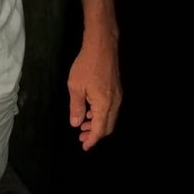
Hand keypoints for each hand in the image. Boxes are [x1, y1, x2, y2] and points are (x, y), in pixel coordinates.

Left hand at [67, 30, 121, 150]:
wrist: (102, 46)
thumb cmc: (86, 65)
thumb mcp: (75, 87)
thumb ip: (76, 107)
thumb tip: (76, 124)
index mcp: (104, 104)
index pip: (100, 129)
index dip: (92, 140)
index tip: (84, 146)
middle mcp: (114, 103)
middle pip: (108, 126)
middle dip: (95, 134)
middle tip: (81, 137)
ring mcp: (117, 96)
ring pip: (110, 117)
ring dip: (98, 124)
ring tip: (83, 125)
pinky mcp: (117, 89)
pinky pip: (111, 108)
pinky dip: (101, 114)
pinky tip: (90, 111)